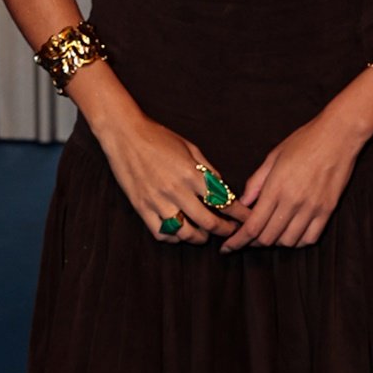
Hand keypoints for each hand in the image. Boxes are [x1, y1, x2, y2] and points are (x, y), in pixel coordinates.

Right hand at [96, 111, 252, 245]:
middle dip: (224, 230)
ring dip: (199, 238)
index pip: (223, 200)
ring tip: (204, 235)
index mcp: (192, 174)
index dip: (239, 214)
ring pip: (185, 233)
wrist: (125, 135)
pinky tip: (180, 233)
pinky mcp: (141, 208)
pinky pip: (161, 233)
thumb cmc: (158, 137)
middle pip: (208, 222)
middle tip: (230, 231)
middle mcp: (177, 190)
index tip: (247, 220)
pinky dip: (174, 237)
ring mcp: (158, 201)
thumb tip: (222, 187)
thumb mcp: (190, 147)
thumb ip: (208, 169)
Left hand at [219, 112, 359, 251]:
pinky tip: (291, 232)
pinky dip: (297, 241)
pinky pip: (310, 238)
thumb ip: (256, 182)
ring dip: (275, 241)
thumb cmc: (304, 141)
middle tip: (248, 237)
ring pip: (288, 241)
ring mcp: (312, 208)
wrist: (339, 135)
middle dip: (253, 242)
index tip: (227, 247)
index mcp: (276, 187)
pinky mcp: (328, 210)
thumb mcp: (273, 157)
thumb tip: (243, 203)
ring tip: (270, 231)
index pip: (252, 226)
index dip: (237, 241)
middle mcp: (293, 201)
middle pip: (268, 238)